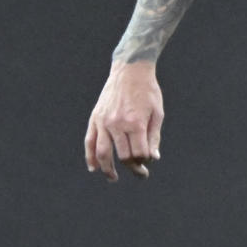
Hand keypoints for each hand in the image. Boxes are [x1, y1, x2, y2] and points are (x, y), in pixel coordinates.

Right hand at [85, 59, 161, 179]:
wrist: (130, 69)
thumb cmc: (147, 91)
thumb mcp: (157, 113)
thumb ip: (154, 137)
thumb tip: (152, 159)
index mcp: (135, 123)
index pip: (139, 154)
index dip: (145, 161)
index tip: (149, 160)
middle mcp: (117, 124)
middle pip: (123, 156)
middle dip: (133, 167)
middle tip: (140, 172)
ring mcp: (104, 122)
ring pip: (103, 153)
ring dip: (108, 169)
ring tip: (113, 178)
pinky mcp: (95, 118)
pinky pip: (90, 141)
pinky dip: (90, 156)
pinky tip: (94, 168)